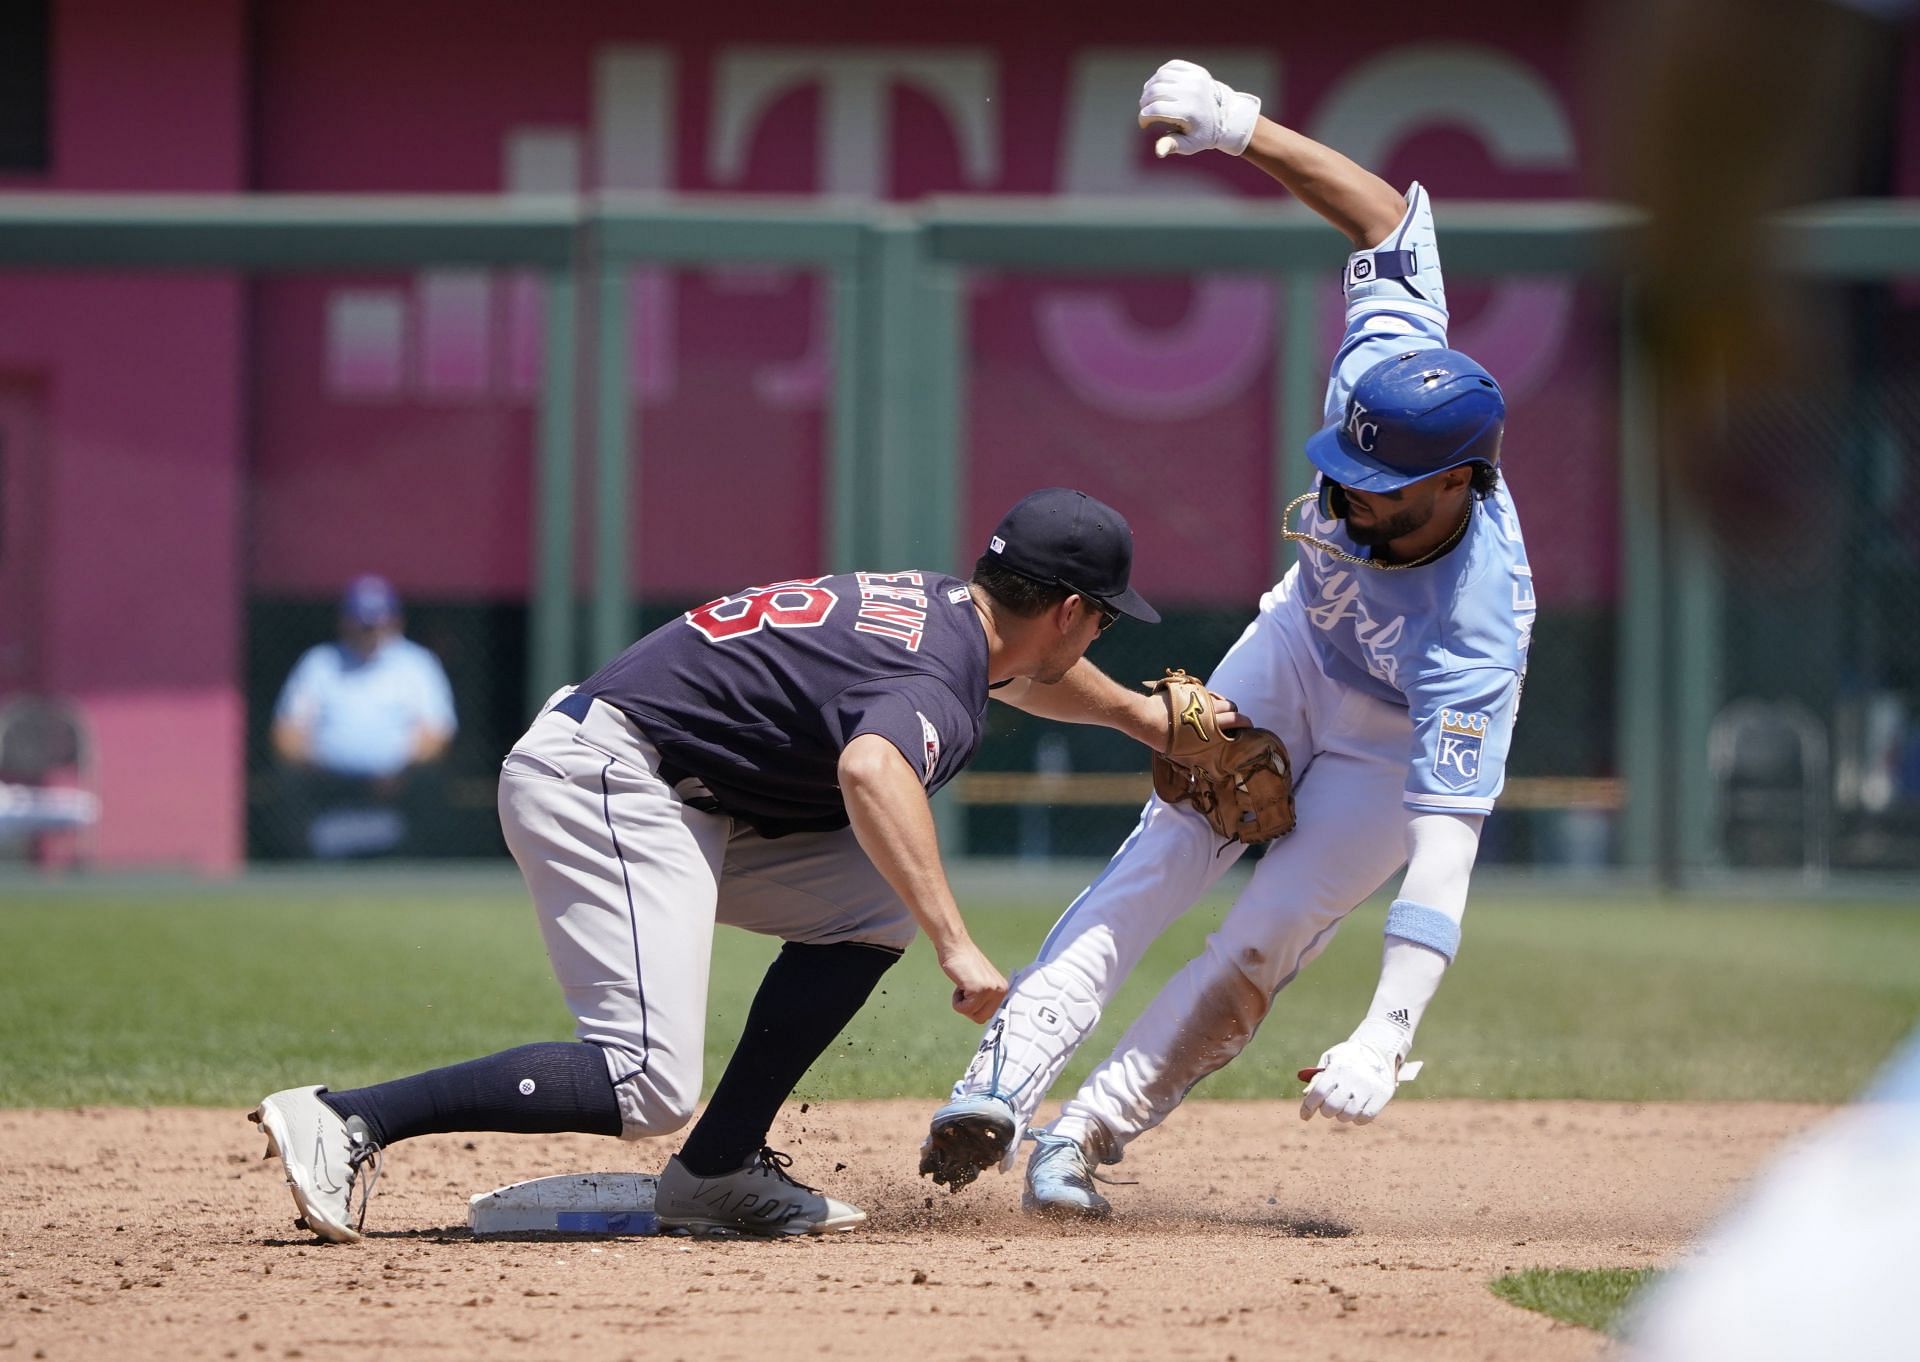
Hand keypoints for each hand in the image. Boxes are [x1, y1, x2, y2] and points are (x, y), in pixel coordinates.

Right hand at [940, 942, 1007, 1022]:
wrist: (956, 947)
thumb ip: (987, 998)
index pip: (995, 1014)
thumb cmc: (964, 963)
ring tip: (963, 987)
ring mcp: (991, 990)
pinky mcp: (979, 990)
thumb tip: (986, 1017)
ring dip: (963, 1005)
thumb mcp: (983, 982)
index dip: (982, 1013)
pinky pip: (964, 1009)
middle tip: (965, 992)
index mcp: (1004, 989)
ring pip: (974, 1016)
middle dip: (970, 1009)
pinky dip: (956, 1001)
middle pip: (983, 1018)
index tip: (977, 1010)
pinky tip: (960, 985)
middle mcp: (1001, 990)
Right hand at [1137, 59, 1260, 157]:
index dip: (1144, 117)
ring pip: (1159, 77)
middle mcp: (1192, 92)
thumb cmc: (1203, 134)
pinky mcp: (1195, 70)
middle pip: (1154, 91)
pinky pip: (1169, 67)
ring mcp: (1194, 78)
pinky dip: (1160, 76)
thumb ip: (1172, 145)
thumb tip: (1158, 152)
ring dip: (1149, 88)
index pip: (1155, 109)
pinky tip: (1160, 87)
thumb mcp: (1189, 145)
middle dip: (1144, 103)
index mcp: (1189, 112)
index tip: (1144, 124)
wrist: (1225, 116)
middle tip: (1146, 111)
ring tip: (1150, 99)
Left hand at [1299, 1035, 1400, 1124]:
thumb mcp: (1330, 1059)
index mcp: (1337, 1067)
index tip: (1304, 1116)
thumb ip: (1317, 1077)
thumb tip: (1306, 1095)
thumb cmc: (1348, 1056)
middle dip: (1326, 1110)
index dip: (1308, 1107)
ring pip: (1348, 1115)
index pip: (1317, 1093)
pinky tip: (1357, 1111)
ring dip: (1343, 1115)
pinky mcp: (1383, 1094)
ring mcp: (1369, 1086)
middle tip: (1329, 1107)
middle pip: (1331, 1107)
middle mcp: (1353, 1077)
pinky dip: (1358, 1119)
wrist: (1378, 1048)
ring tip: (1344, 1106)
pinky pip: (1366, 1117)